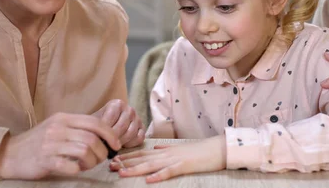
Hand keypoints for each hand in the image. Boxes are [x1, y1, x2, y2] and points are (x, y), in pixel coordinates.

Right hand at [0, 112, 120, 179]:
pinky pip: (69, 165)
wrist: (9, 154)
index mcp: (63, 118)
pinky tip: (75, 170)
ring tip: (88, 165)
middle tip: (102, 159)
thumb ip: (77, 128)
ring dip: (92, 161)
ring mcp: (50, 144)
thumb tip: (104, 134)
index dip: (110, 134)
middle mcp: (57, 128)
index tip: (116, 144)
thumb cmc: (38, 142)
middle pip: (92, 138)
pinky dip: (77, 169)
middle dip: (103, 151)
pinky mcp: (44, 160)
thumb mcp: (58, 127)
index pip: (94, 122)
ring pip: (84, 151)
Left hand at [93, 99, 144, 147]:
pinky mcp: (142, 129)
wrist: (107, 127)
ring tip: (112, 146)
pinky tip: (123, 145)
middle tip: (105, 145)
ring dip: (121, 142)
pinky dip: (131, 144)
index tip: (98, 136)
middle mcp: (130, 110)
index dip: (104, 128)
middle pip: (122, 126)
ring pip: (131, 133)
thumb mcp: (96, 121)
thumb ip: (98, 126)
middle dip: (112, 138)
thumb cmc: (100, 124)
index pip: (112, 116)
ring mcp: (138, 119)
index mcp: (118, 104)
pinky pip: (139, 138)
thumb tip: (99, 136)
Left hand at [109, 135, 225, 182]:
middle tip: (111, 165)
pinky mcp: (185, 166)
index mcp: (165, 151)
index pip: (142, 154)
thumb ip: (166, 148)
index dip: (128, 156)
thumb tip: (155, 148)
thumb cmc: (200, 150)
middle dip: (126, 162)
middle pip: (143, 158)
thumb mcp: (180, 148)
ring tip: (122, 173)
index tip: (114, 158)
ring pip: (152, 164)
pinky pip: (170, 171)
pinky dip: (159, 176)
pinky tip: (149, 180)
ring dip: (136, 169)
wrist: (218, 148)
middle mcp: (167, 154)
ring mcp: (175, 159)